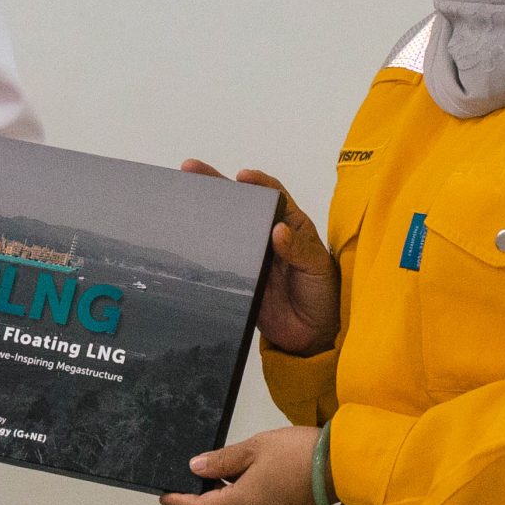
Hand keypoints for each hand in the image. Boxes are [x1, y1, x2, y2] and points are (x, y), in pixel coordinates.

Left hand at [160, 425, 321, 504]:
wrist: (340, 465)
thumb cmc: (297, 452)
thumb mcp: (254, 448)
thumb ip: (222, 461)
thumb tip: (195, 468)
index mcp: (243, 503)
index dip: (180, 504)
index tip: (165, 498)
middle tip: (188, 496)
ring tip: (217, 487)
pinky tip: (242, 488)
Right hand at [182, 162, 338, 354]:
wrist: (313, 335)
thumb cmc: (323, 294)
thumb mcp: (316, 269)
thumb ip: (299, 250)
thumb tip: (278, 231)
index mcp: (291, 227)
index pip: (274, 196)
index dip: (258, 182)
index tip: (242, 176)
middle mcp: (268, 237)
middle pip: (241, 205)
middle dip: (216, 186)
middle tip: (192, 170)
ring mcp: (252, 256)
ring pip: (225, 229)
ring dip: (204, 214)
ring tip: (181, 197)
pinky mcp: (240, 278)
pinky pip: (219, 262)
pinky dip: (203, 250)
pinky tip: (186, 239)